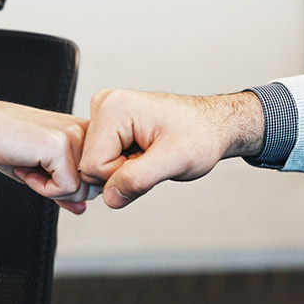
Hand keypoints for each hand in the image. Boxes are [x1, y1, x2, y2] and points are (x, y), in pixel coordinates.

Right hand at [0, 97, 94, 213]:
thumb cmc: (5, 143)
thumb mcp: (41, 171)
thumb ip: (65, 189)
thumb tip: (81, 209)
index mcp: (87, 132)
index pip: (99, 178)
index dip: (71, 186)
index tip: (45, 170)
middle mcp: (86, 130)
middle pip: (94, 187)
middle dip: (62, 190)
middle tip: (35, 169)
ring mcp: (75, 135)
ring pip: (82, 190)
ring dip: (50, 188)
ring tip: (29, 165)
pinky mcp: (61, 145)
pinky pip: (66, 188)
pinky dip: (42, 188)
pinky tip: (25, 166)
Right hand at [80, 89, 263, 208]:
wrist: (212, 126)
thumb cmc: (200, 134)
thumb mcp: (176, 160)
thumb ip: (139, 179)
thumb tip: (110, 197)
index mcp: (113, 108)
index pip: (93, 166)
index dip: (122, 176)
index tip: (149, 161)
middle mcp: (104, 106)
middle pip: (91, 166)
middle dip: (122, 173)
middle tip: (151, 159)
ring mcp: (105, 115)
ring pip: (97, 165)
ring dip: (125, 169)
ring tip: (149, 154)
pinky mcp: (110, 125)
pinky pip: (104, 160)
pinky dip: (125, 164)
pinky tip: (143, 152)